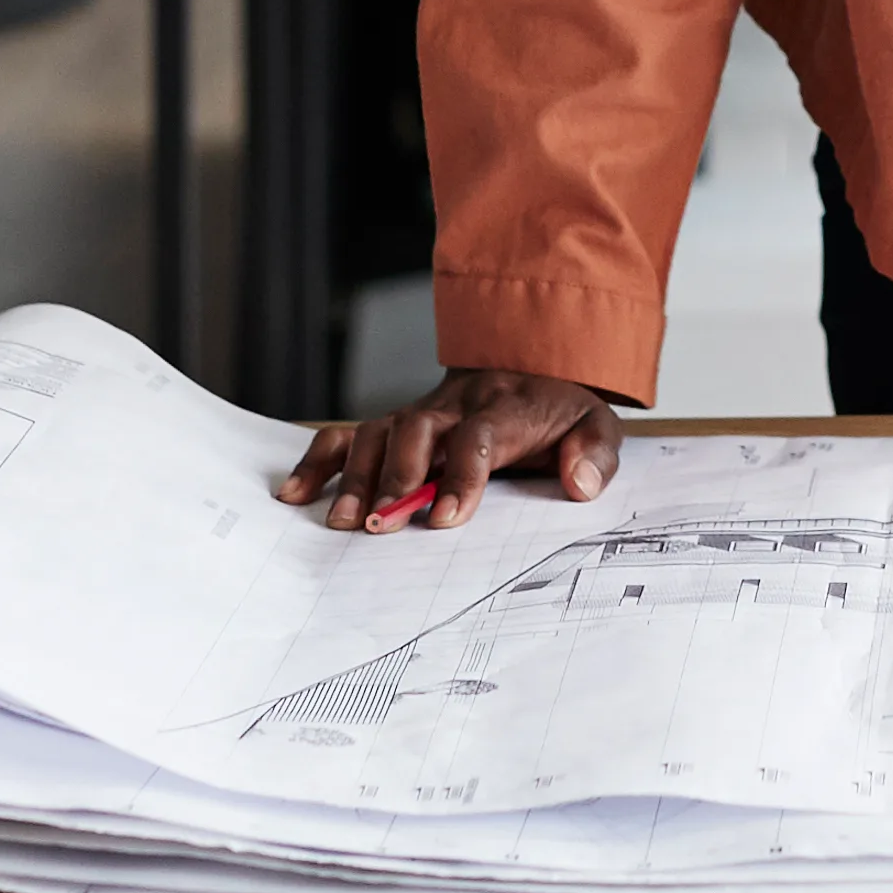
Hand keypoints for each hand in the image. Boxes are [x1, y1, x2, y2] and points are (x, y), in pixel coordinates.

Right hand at [275, 368, 623, 531]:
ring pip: (380, 430)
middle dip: (399, 476)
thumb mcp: (598, 428)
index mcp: (509, 407)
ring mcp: (422, 412)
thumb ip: (595, 456)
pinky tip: (295, 494)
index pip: (482, 434)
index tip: (446, 519)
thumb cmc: (561, 415)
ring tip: (344, 523)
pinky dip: (319, 460)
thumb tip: (579, 483)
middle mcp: (457, 404)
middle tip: (383, 524)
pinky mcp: (396, 423)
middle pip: (420, 429)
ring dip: (357, 475)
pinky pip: (349, 433)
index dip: (463, 474)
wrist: (534, 369)